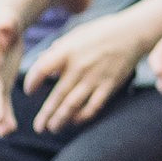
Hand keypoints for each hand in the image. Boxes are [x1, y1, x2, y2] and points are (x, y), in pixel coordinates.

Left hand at [22, 9, 147, 132]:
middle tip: (39, 127)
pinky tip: (75, 121)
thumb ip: (57, 50)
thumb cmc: (100, 32)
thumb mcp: (75, 35)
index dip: (31, 82)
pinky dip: (83, 116)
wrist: (132, 33)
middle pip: (57, 96)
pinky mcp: (109, 85)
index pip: (41, 70)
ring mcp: (95, 78)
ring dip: (61, 120)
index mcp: (67, 51)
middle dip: (46, 114)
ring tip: (53, 129)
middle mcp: (79, 67)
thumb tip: (41, 64)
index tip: (29, 90)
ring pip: (73, 105)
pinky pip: (93, 106)